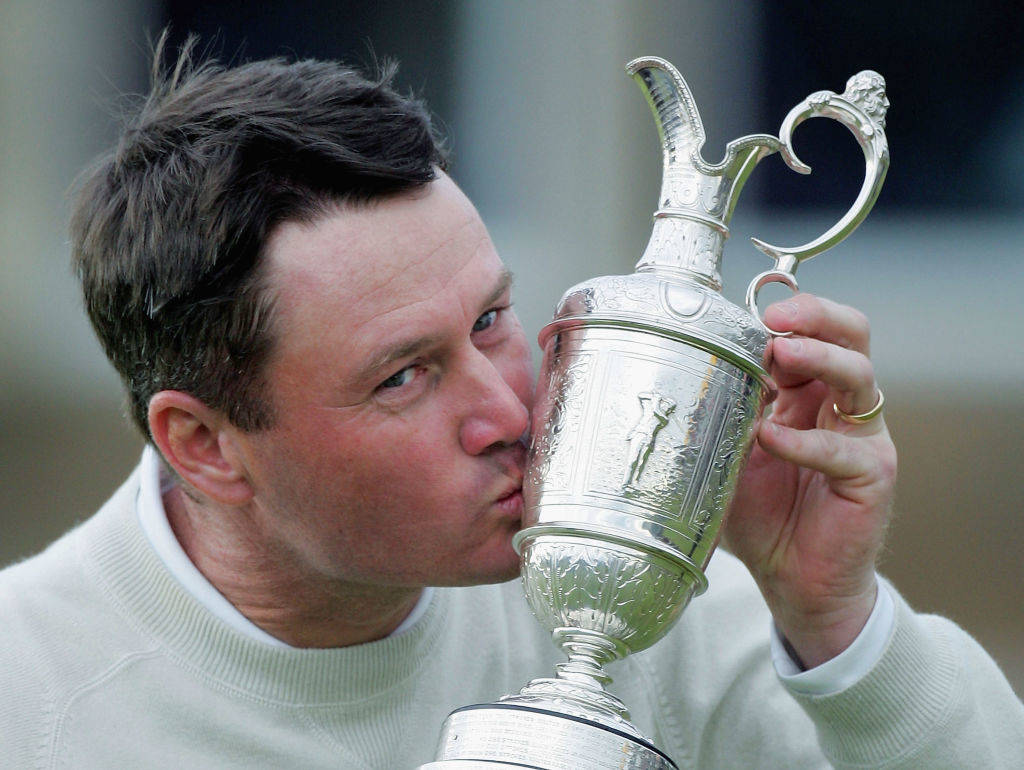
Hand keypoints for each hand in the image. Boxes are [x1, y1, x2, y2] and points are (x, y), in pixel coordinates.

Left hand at [724, 293, 896, 667]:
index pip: (812, 332)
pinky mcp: (872, 476)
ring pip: (859, 376)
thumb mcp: (727, 455)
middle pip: (850, 336)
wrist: (792, 581)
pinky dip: (805, 441)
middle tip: (775, 319)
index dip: (787, 315)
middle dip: (815, 316)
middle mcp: (838, 407)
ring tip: (779, 354)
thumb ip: (718, 416)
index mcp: (806, 393)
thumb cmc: (761, 516)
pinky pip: (844, 449)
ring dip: (819, 358)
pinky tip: (771, 438)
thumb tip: (682, 371)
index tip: (746, 314)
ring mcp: (862, 437)